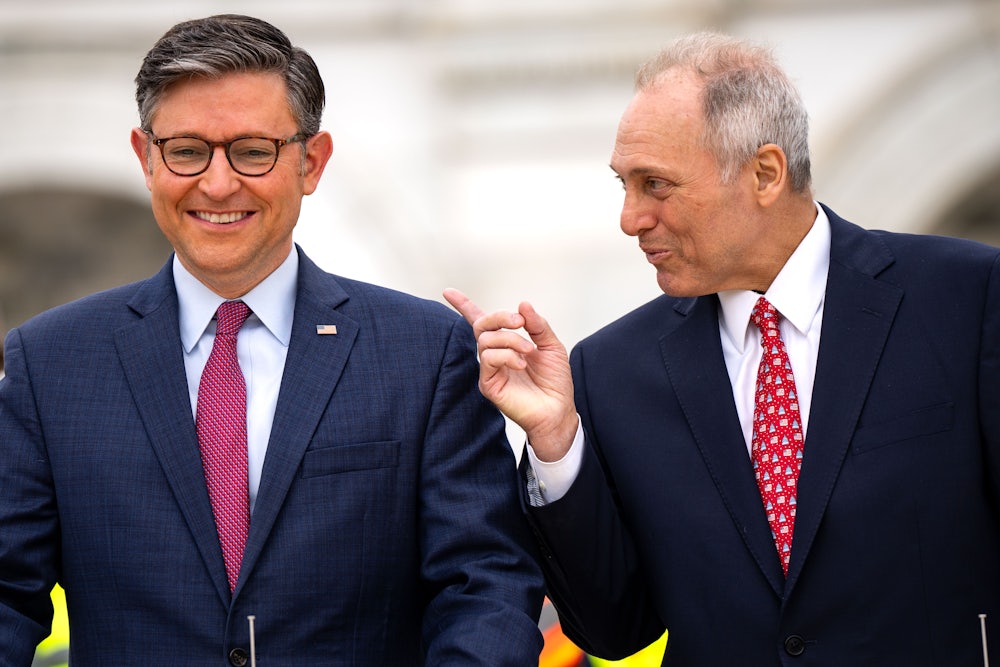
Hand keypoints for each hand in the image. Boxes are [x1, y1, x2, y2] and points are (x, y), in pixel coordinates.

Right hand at [443, 288, 577, 461]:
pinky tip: (521, 364)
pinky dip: (507, 355)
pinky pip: (489, 359)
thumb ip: (537, 325)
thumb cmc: (555, 381)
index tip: (448, 291)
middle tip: (520, 322)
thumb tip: (523, 304)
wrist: (557, 409)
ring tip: (528, 351)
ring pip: (486, 340)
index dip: (464, 305)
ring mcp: (489, 369)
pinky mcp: (488, 384)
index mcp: (506, 342)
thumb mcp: (551, 345)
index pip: (480, 320)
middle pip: (482, 325)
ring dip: (510, 339)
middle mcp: (494, 354)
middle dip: (500, 317)